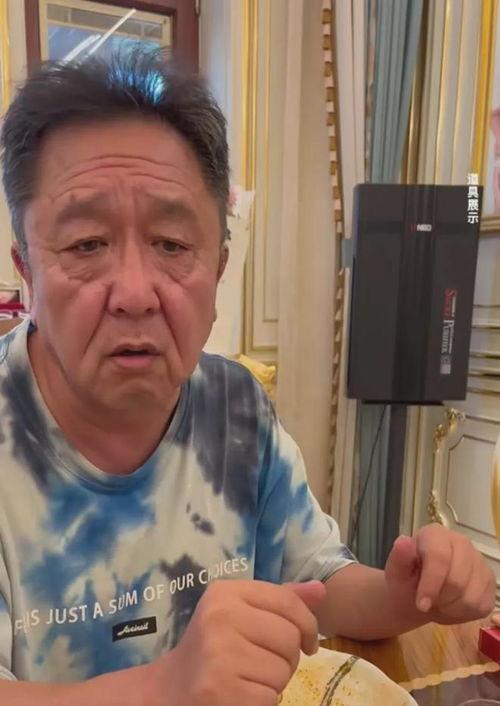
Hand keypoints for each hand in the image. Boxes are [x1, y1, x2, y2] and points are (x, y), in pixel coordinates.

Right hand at [154, 579, 325, 705]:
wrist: (171, 689)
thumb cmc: (215, 647)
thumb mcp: (242, 613)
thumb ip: (282, 602)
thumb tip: (321, 591)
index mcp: (225, 592)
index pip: (288, 602)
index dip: (308, 625)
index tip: (308, 643)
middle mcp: (219, 616)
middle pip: (290, 638)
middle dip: (287, 658)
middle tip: (263, 663)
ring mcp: (218, 653)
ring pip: (283, 670)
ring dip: (275, 682)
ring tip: (248, 678)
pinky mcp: (220, 690)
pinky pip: (271, 697)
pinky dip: (263, 701)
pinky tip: (241, 694)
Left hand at [385, 524, 495, 624]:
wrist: (417, 595)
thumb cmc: (406, 580)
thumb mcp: (396, 572)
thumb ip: (399, 558)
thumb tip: (403, 541)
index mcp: (435, 534)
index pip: (439, 557)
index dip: (431, 584)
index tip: (421, 604)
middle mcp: (461, 542)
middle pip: (457, 580)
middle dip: (439, 598)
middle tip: (427, 601)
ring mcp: (479, 561)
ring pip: (470, 597)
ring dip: (450, 608)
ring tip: (437, 602)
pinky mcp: (489, 582)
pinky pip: (480, 606)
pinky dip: (463, 613)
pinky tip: (450, 605)